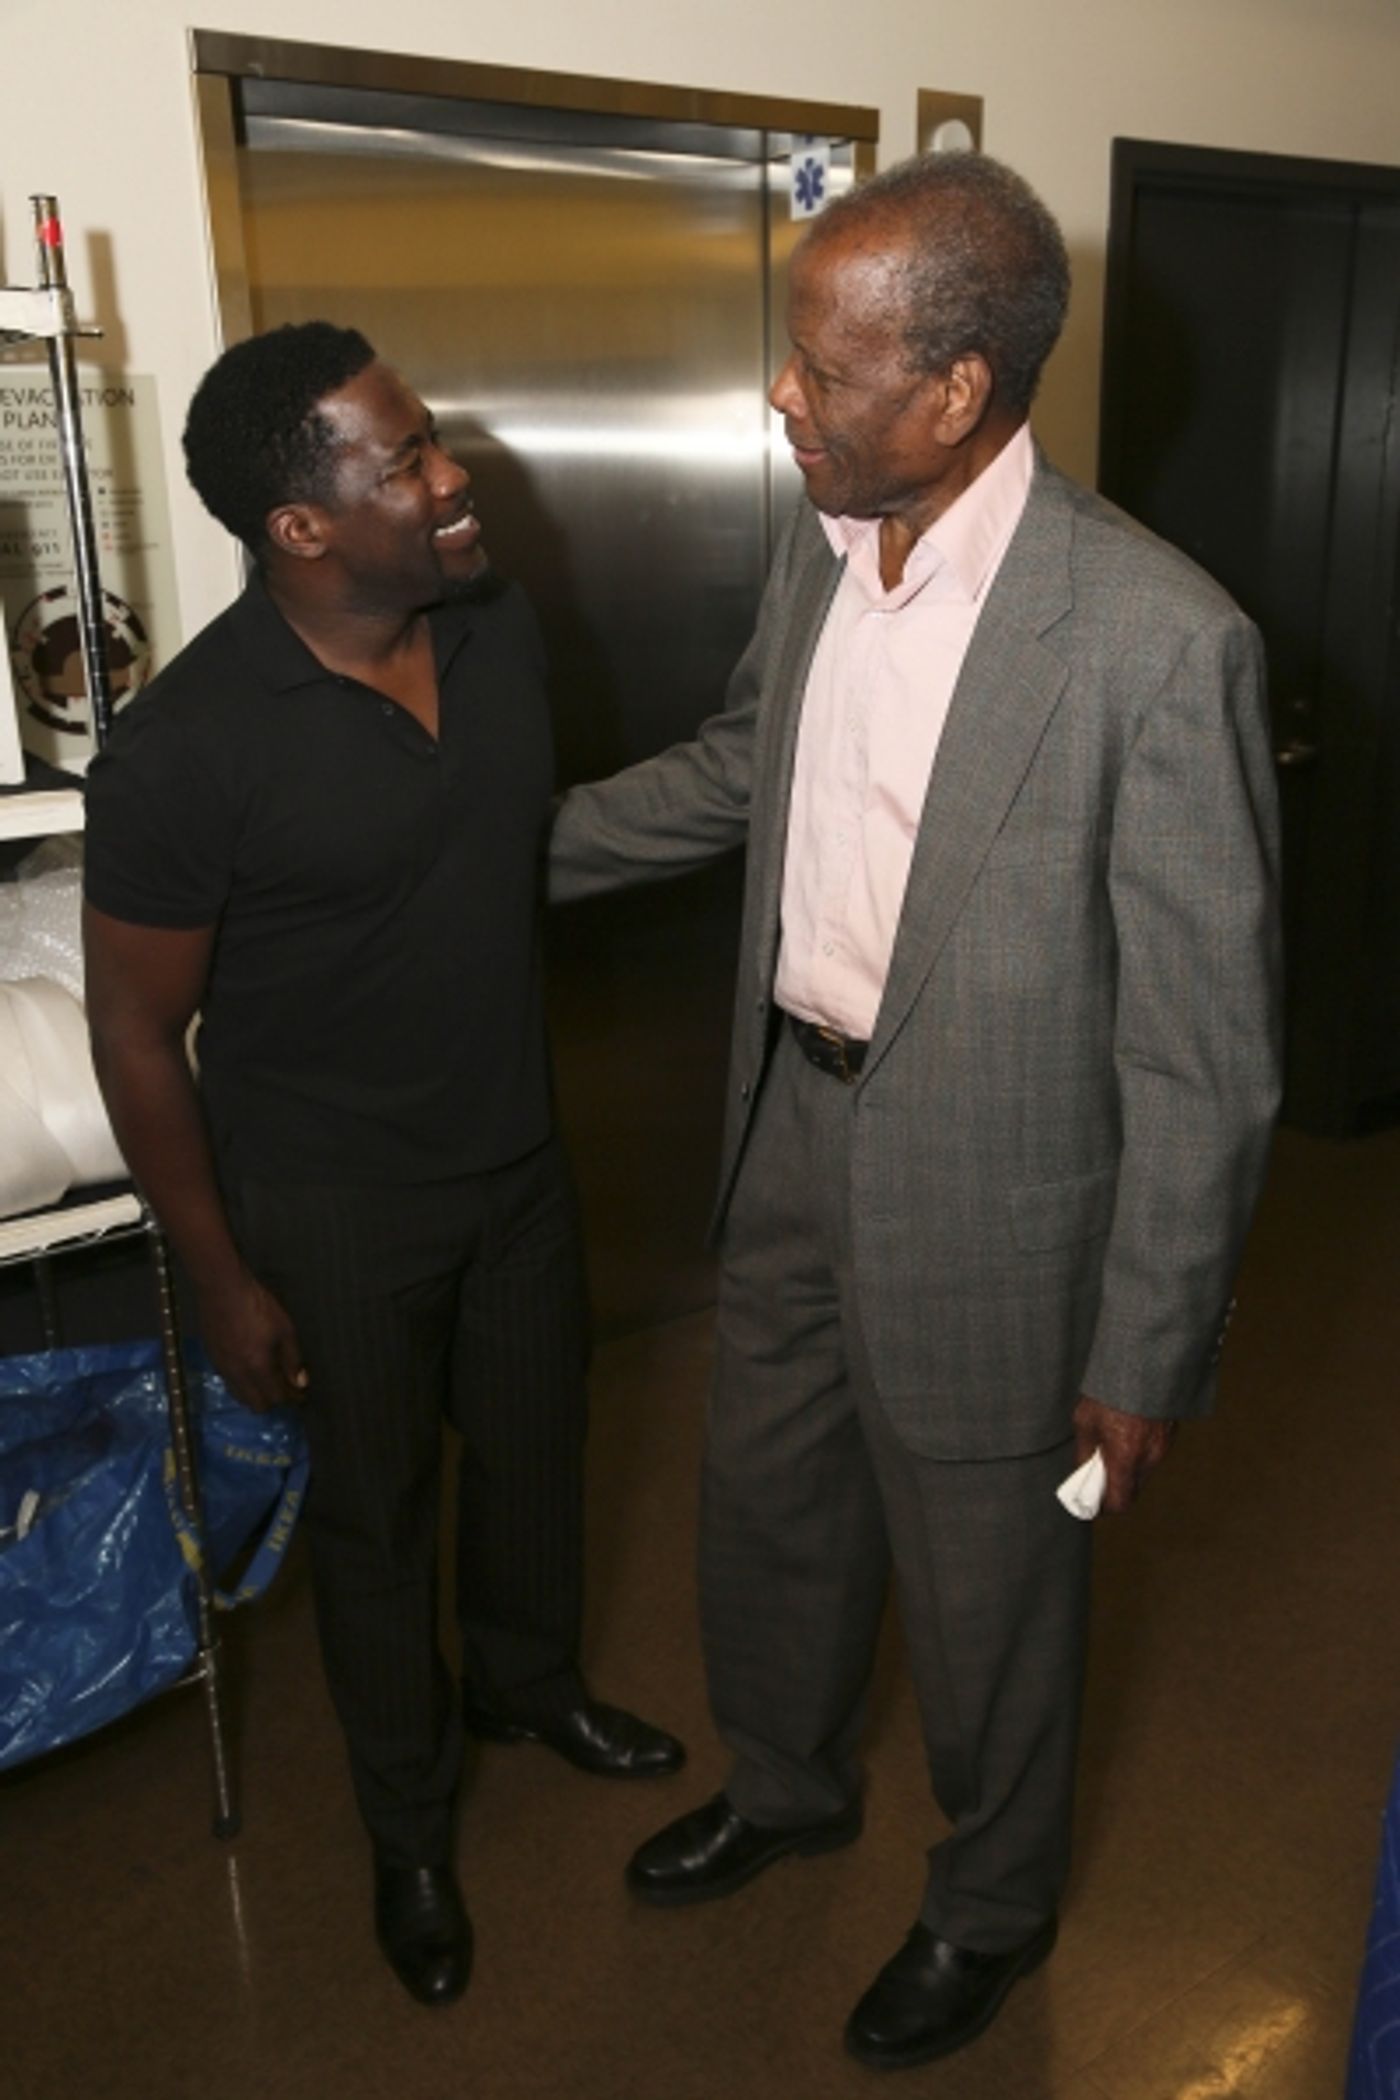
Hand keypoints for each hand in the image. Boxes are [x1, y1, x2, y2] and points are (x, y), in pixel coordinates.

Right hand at [196, 1269, 308, 1412]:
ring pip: (240, 1396)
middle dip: (274, 1401)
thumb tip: (300, 1382)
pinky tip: (250, 1370)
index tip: (301, 1394)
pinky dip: (243, 1384)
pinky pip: (229, 1383)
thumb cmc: (258, 1307)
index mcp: (258, 1369)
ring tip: (268, 1382)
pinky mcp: (212, 1359)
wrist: (222, 1290)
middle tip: (286, 1389)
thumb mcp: (284, 1330)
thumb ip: (293, 1360)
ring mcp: (222, 1368)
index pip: (276, 1398)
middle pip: (256, 1405)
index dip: (291, 1398)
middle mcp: (238, 1375)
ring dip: (256, 1395)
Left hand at [1072, 1394, 1175, 1513]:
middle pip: (1132, 1490)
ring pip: (1143, 1473)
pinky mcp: (1169, 1436)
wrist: (1145, 1364)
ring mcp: (1162, 1448)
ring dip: (1127, 1470)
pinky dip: (1138, 1455)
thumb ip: (1084, 1453)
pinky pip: (1152, 1456)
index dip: (1104, 1508)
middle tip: (1097, 1476)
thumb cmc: (1110, 1392)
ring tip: (1110, 1451)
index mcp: (1125, 1458)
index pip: (1120, 1502)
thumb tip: (1082, 1473)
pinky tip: (1126, 1436)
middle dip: (1115, 1488)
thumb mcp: (1085, 1421)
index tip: (1092, 1503)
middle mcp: (1148, 1458)